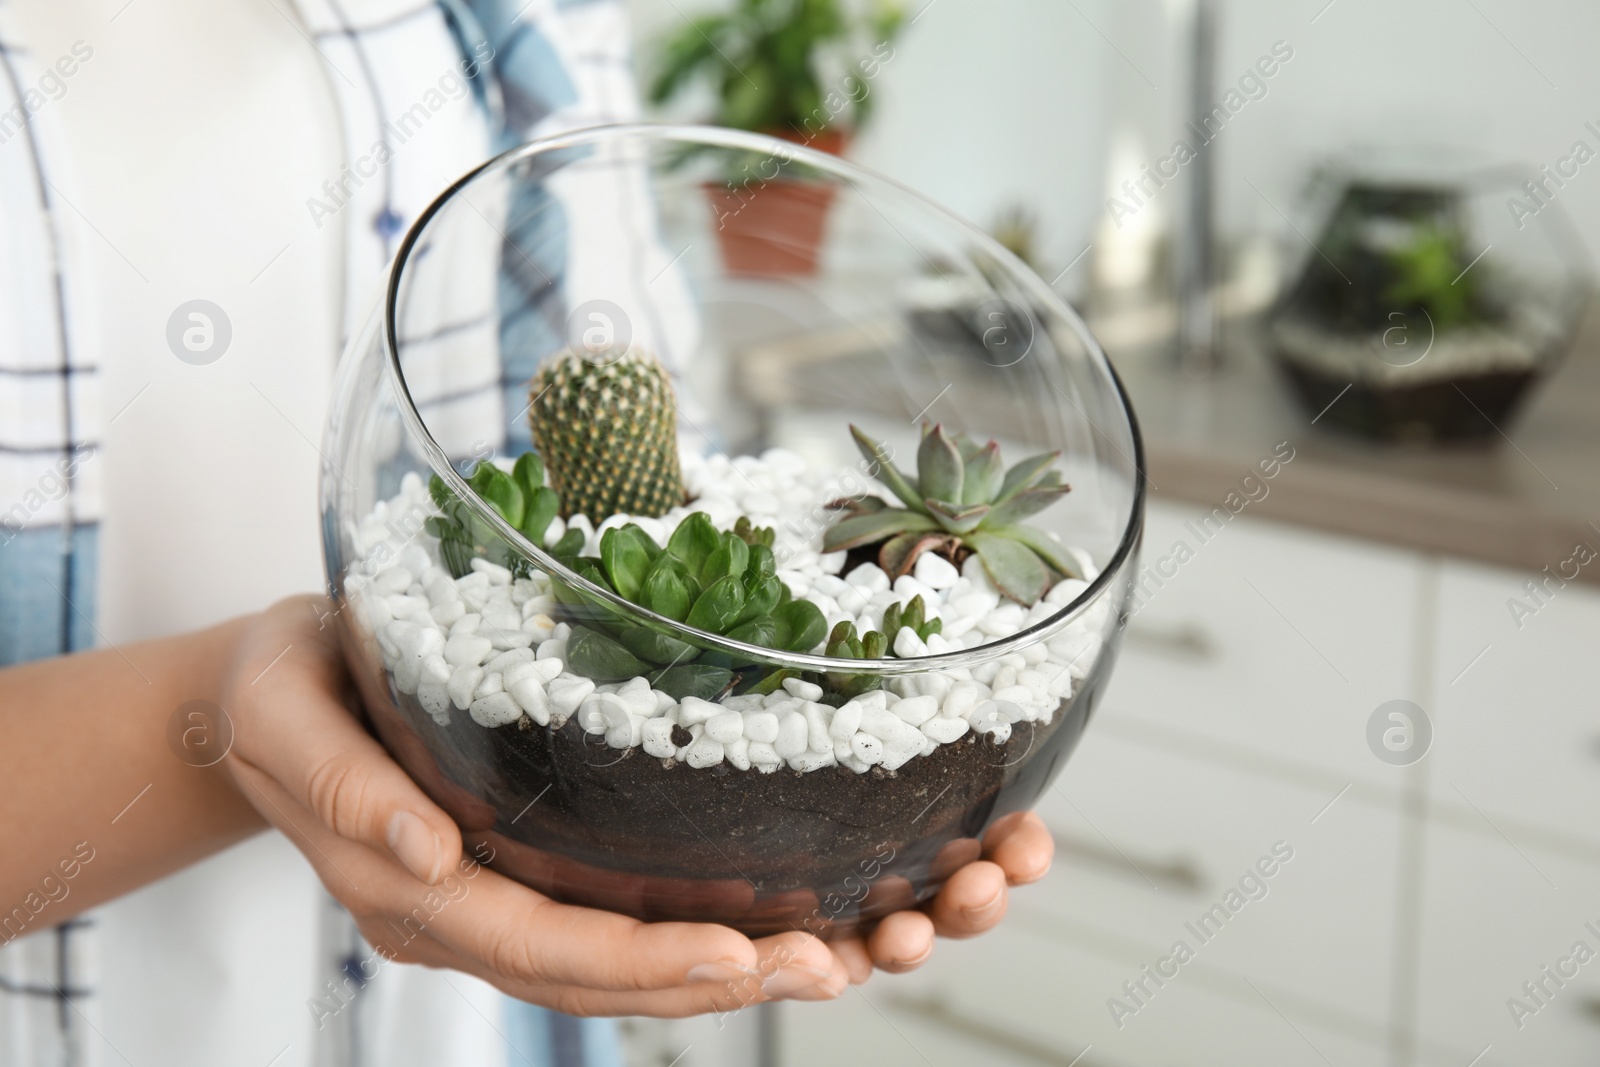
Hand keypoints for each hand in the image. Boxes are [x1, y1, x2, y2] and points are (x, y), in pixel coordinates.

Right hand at [219, 596, 1053, 1015]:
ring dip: (742, 961)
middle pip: (607, 973)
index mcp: (415, 888)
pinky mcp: (543, 862)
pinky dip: (718, 920)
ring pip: (634, 958)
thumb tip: (420, 844)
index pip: (540, 946)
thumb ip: (338, 783)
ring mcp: (511, 896)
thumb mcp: (282, 710)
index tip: (741, 953)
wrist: (277, 693)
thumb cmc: (282, 691)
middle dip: (723, 976)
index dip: (641, 961)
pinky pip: (633, 912)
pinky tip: (803, 908)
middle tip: (838, 961)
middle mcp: (475, 910)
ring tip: (853, 946)